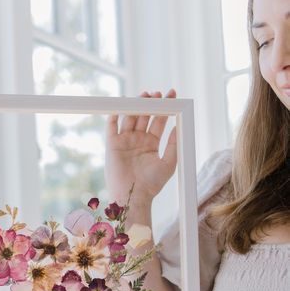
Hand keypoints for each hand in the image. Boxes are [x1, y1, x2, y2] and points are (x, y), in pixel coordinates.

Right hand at [105, 89, 177, 204]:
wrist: (134, 196)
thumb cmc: (153, 184)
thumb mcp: (169, 162)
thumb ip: (173, 143)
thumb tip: (178, 125)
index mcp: (151, 143)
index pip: (159, 119)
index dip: (165, 106)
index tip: (172, 94)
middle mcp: (137, 139)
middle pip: (144, 115)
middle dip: (150, 102)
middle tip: (157, 93)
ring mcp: (124, 141)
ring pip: (129, 117)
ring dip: (135, 105)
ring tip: (144, 95)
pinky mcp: (112, 145)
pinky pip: (111, 127)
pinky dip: (114, 116)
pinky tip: (121, 106)